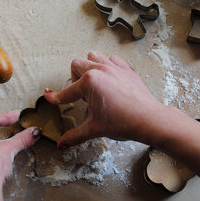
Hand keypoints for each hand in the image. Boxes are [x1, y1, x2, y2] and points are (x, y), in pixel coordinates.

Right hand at [44, 51, 164, 148]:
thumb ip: (75, 135)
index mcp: (90, 82)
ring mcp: (114, 67)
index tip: (50, 97)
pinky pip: (112, 59)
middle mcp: (100, 70)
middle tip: (80, 95)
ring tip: (93, 85)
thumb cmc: (124, 122)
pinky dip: (107, 66)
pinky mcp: (126, 69)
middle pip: (77, 64)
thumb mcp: (94, 129)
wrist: (149, 120)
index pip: (67, 91)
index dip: (56, 97)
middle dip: (74, 79)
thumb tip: (62, 144)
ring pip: (93, 56)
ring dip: (89, 67)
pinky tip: (109, 81)